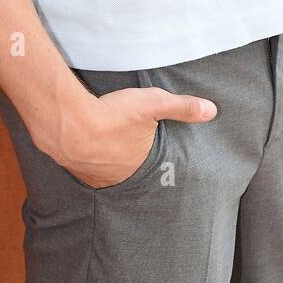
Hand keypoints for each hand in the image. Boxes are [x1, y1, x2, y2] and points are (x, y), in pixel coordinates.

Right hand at [52, 84, 217, 189]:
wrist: (71, 124)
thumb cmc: (115, 114)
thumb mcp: (154, 104)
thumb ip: (183, 107)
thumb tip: (212, 111)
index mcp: (140, 166)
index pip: (148, 162)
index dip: (146, 151)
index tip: (144, 143)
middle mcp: (117, 177)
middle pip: (125, 167)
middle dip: (125, 156)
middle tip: (122, 141)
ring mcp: (93, 175)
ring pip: (102, 168)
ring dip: (103, 158)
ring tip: (103, 142)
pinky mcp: (72, 168)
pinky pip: (82, 165)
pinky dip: (84, 156)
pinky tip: (82, 143)